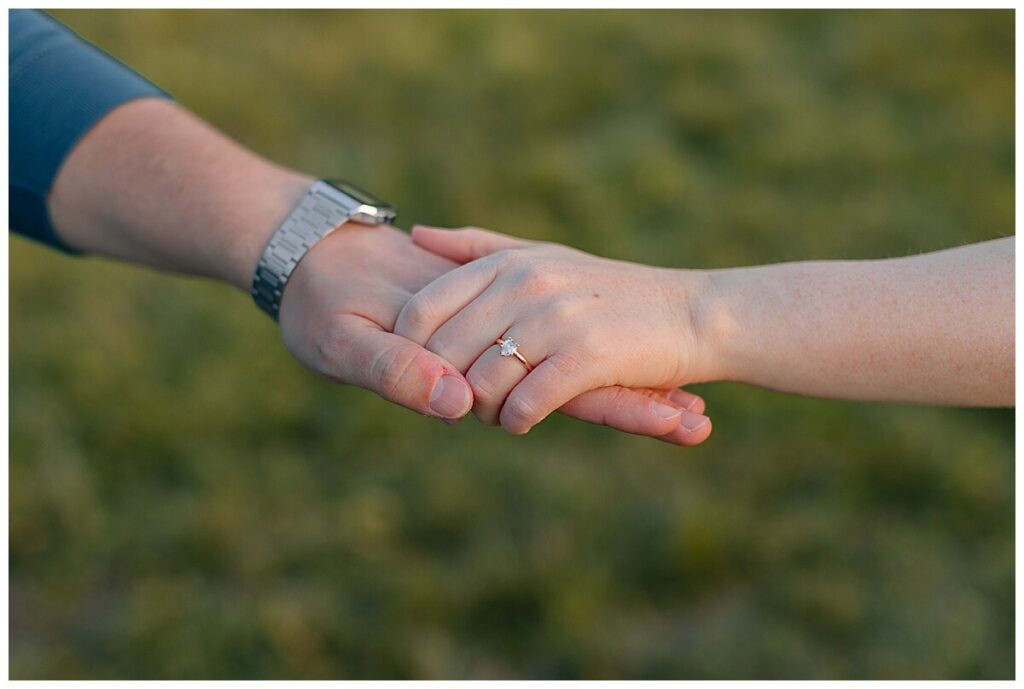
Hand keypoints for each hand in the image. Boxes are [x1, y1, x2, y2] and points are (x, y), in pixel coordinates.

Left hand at [395, 225, 712, 441]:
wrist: (691, 315)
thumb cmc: (609, 291)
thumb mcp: (542, 256)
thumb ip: (478, 248)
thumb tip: (416, 235)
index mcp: (509, 263)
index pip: (423, 308)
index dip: (413, 350)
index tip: (428, 372)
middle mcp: (526, 285)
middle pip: (446, 351)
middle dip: (447, 386)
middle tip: (462, 403)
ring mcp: (556, 319)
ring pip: (481, 383)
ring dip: (483, 410)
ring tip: (498, 412)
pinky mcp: (586, 356)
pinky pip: (525, 403)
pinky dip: (516, 420)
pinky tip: (523, 420)